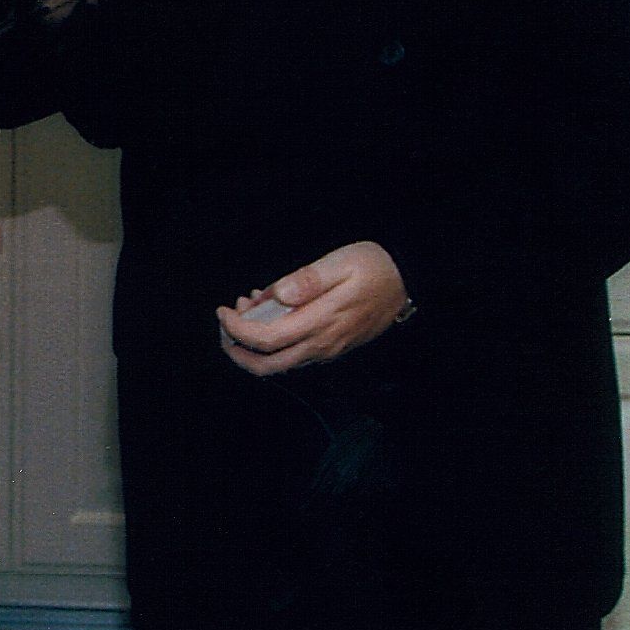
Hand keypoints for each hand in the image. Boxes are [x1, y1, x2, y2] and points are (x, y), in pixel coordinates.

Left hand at [216, 240, 408, 376]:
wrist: (407, 282)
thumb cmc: (373, 268)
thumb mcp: (339, 263)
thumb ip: (306, 281)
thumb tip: (275, 294)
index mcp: (320, 323)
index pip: (266, 339)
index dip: (237, 329)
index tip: (223, 310)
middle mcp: (321, 344)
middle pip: (267, 366)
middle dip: (236, 349)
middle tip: (226, 321)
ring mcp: (327, 350)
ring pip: (279, 364)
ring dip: (253, 345)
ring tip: (247, 308)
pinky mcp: (331, 347)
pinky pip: (294, 354)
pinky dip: (272, 341)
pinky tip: (270, 311)